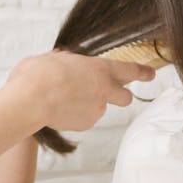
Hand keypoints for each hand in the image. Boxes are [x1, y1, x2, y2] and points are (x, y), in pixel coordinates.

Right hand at [5, 50, 154, 131]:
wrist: (32, 99)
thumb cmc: (39, 73)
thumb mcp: (54, 58)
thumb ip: (65, 60)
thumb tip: (62, 60)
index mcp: (99, 68)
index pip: (129, 70)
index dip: (142, 72)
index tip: (151, 74)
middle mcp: (104, 89)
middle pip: (126, 96)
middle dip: (121, 95)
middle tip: (109, 92)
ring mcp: (97, 109)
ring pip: (99, 108)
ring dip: (89, 104)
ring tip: (64, 98)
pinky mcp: (86, 124)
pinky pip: (85, 118)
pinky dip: (76, 115)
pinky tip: (60, 109)